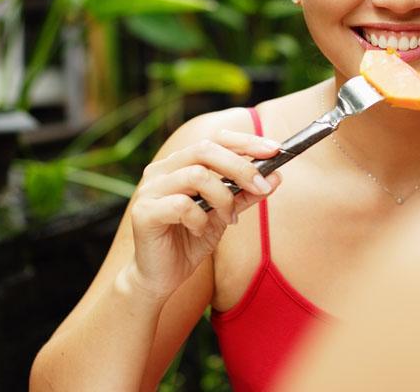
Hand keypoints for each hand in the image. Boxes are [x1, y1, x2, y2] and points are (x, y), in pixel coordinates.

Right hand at [126, 130, 282, 299]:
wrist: (160, 278)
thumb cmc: (189, 241)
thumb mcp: (224, 215)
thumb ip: (246, 194)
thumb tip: (276, 176)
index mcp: (180, 164)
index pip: (214, 139)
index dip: (245, 142)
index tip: (275, 149)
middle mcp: (162, 170)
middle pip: (205, 149)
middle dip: (240, 167)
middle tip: (262, 186)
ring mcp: (150, 189)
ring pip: (196, 175)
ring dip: (223, 197)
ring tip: (228, 218)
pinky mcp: (143, 211)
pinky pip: (181, 205)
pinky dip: (200, 218)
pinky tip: (200, 230)